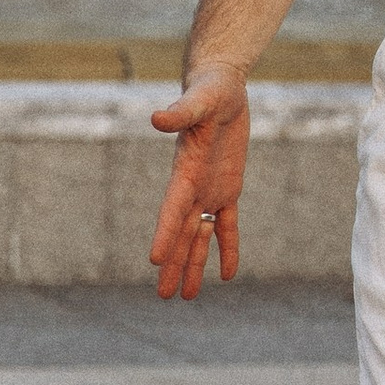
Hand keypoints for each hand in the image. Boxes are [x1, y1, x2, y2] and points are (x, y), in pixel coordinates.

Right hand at [148, 65, 249, 299]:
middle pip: (181, 233)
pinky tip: (227, 275)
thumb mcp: (200, 100)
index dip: (165, 234)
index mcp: (184, 171)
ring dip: (194, 265)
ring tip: (187, 297)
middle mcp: (192, 187)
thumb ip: (180, 113)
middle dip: (174, 265)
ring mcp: (210, 190)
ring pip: (200, 236)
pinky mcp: (229, 188)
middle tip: (164, 297)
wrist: (220, 87)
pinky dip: (228, 248)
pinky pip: (228, 225)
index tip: (155, 261)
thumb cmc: (210, 90)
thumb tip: (157, 119)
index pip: (172, 209)